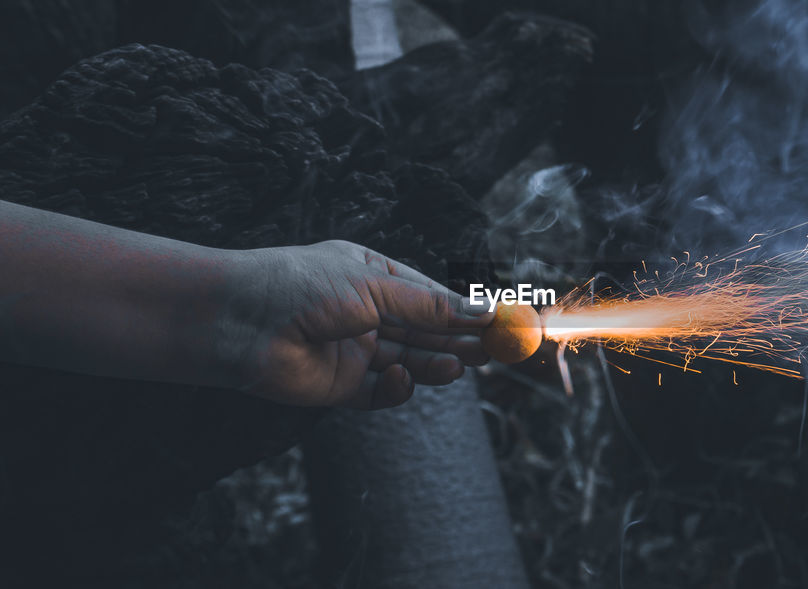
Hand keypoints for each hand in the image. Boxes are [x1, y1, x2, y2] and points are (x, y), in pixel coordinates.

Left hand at [220, 240, 491, 408]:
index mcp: (371, 275)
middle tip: (496, 349)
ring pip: (409, 360)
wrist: (239, 323)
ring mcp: (353, 350)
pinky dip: (398, 387)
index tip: (501, 319)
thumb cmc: (300, 286)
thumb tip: (480, 310)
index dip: (465, 308)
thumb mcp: (374, 287)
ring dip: (437, 364)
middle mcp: (365, 312)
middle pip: (425, 331)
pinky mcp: (340, 386)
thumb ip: (428, 305)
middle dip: (460, 339)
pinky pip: (382, 391)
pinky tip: (403, 376)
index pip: (430, 294)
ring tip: (463, 364)